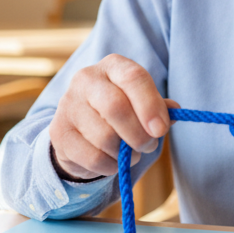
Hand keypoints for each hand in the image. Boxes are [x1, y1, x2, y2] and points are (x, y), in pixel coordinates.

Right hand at [50, 54, 170, 179]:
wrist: (81, 129)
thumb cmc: (120, 114)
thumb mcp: (141, 104)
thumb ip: (159, 107)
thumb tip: (174, 112)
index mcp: (112, 66)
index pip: (133, 77)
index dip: (150, 105)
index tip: (161, 129)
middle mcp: (86, 79)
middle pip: (115, 107)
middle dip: (138, 134)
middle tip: (148, 146)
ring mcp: (68, 105)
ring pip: (104, 137)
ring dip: (124, 153)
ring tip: (127, 152)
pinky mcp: (59, 132)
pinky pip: (93, 157)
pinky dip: (110, 166)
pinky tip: (112, 161)